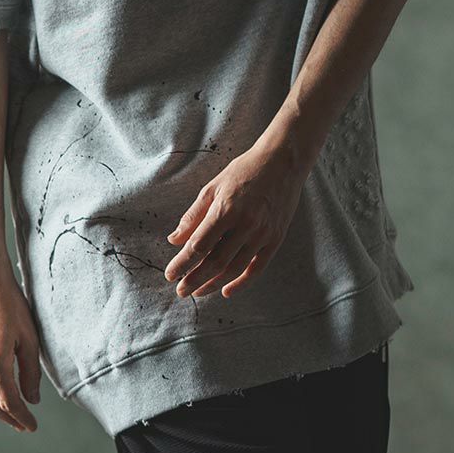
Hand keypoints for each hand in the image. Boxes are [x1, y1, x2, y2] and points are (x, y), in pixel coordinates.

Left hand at [164, 143, 307, 299]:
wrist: (284, 161)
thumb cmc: (244, 171)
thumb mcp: (213, 187)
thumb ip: (193, 216)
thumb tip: (174, 240)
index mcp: (226, 210)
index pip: (198, 246)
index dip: (182, 263)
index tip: (170, 274)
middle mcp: (246, 224)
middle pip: (215, 262)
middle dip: (194, 279)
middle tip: (181, 291)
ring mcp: (263, 234)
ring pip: (234, 269)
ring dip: (213, 284)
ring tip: (198, 291)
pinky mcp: (276, 238)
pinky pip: (257, 268)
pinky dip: (241, 283)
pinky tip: (226, 291)